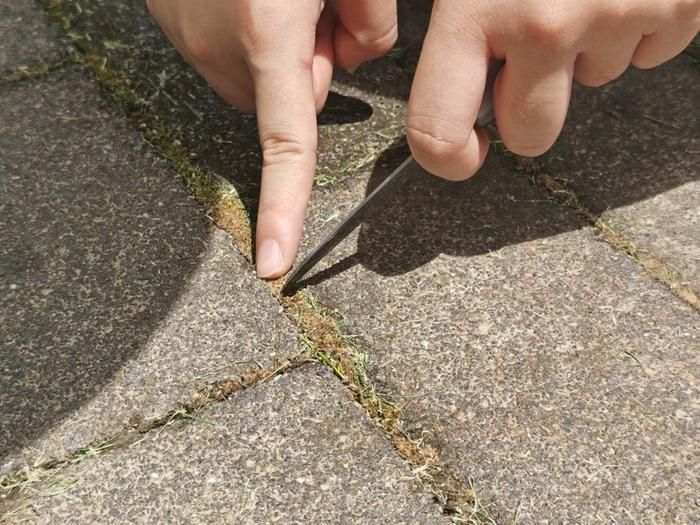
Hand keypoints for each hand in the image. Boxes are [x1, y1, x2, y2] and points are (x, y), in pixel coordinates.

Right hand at [147, 0, 397, 277]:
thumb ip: (372, 24)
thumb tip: (351, 64)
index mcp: (265, 31)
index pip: (287, 144)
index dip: (282, 212)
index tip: (273, 265)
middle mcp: (219, 48)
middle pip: (292, 107)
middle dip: (316, 72)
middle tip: (320, 11)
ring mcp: (189, 39)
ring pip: (261, 85)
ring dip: (283, 55)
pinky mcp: (174, 27)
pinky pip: (230, 59)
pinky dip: (250, 40)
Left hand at [407, 0, 699, 179]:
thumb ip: (451, 12)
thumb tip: (421, 71)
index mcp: (475, 7)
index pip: (438, 132)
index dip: (447, 159)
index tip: (463, 153)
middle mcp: (545, 25)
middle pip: (529, 135)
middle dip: (526, 108)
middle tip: (528, 54)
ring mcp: (618, 17)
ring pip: (590, 85)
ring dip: (581, 52)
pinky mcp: (678, 8)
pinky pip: (645, 53)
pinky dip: (631, 27)